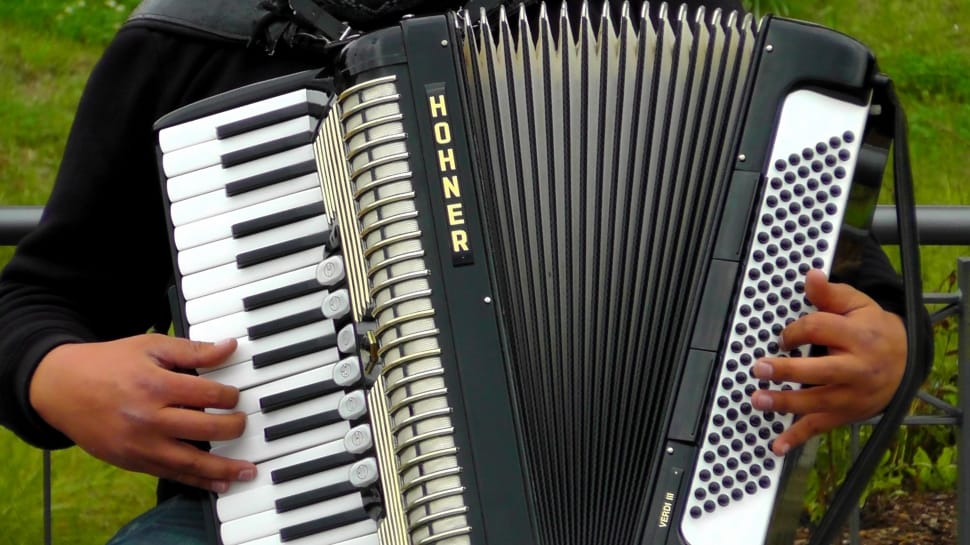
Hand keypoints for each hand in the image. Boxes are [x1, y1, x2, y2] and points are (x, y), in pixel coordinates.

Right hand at [29, 333, 255, 492]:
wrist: (61, 387)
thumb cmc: (109, 363)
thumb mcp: (150, 346)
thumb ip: (193, 350)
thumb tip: (230, 347)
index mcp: (155, 384)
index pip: (209, 394)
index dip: (230, 395)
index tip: (235, 395)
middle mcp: (149, 418)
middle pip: (206, 428)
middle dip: (234, 427)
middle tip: (243, 423)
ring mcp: (140, 444)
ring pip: (191, 460)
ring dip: (224, 467)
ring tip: (249, 469)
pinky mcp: (132, 462)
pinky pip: (172, 474)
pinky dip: (198, 481)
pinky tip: (220, 483)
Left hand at [750, 269, 906, 455]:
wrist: (906, 361)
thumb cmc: (872, 329)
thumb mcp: (856, 305)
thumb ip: (830, 293)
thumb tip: (810, 275)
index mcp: (859, 337)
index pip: (819, 330)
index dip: (795, 330)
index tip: (784, 336)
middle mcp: (857, 369)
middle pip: (820, 370)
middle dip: (788, 371)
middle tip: (760, 368)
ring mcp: (852, 396)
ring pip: (816, 401)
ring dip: (785, 403)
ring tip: (758, 399)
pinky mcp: (846, 414)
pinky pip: (820, 427)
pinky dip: (797, 438)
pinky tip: (777, 445)